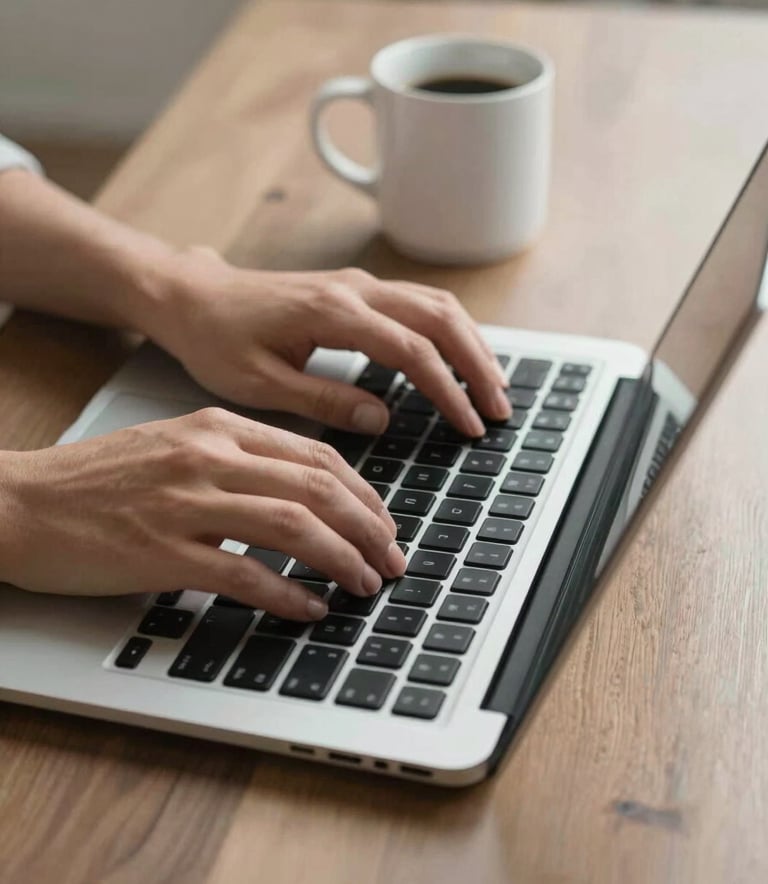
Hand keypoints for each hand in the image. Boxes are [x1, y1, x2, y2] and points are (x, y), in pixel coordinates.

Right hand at [0, 409, 403, 617]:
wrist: (20, 500)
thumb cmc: (98, 480)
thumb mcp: (177, 447)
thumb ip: (239, 461)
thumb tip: (304, 494)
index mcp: (217, 428)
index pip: (315, 457)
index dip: (363, 494)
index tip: (384, 523)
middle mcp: (208, 457)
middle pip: (316, 489)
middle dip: (368, 528)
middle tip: (392, 559)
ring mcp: (185, 503)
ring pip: (292, 526)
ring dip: (341, 559)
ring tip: (365, 584)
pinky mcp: (160, 551)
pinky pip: (243, 574)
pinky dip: (287, 594)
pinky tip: (310, 609)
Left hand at [141, 248, 510, 436]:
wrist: (192, 297)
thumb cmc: (216, 339)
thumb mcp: (259, 383)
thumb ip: (324, 399)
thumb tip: (381, 418)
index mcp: (331, 313)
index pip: (412, 349)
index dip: (447, 390)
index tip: (469, 425)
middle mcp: (353, 289)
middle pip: (440, 317)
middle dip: (477, 364)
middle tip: (499, 409)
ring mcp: (357, 284)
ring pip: (436, 304)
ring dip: (471, 344)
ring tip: (493, 387)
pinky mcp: (355, 290)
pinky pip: (418, 302)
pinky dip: (449, 330)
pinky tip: (459, 357)